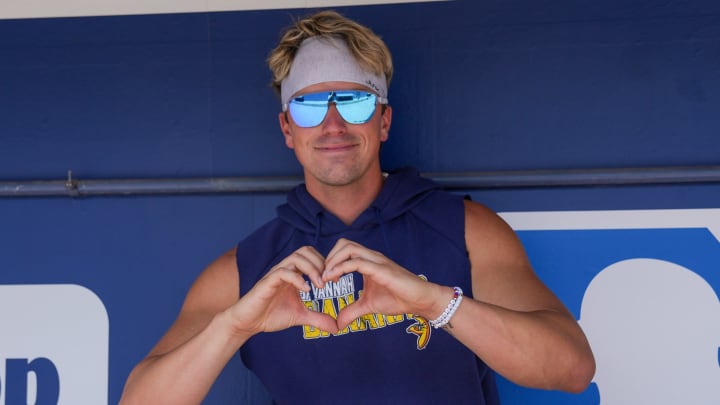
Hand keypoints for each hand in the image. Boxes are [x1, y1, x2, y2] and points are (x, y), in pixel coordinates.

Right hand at [228, 246, 339, 335]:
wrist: (248, 323)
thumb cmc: (270, 315)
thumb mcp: (300, 317)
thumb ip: (318, 318)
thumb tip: (336, 328)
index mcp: (294, 273)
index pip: (312, 256)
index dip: (326, 264)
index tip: (336, 281)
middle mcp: (285, 270)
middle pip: (306, 250)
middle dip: (321, 263)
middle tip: (330, 281)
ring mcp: (276, 274)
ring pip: (296, 257)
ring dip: (312, 269)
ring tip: (320, 285)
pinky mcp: (267, 282)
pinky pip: (283, 272)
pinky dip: (297, 279)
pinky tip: (306, 291)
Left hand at [323, 238, 449, 328]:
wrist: (420, 301)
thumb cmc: (398, 299)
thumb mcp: (368, 306)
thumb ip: (352, 311)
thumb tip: (338, 324)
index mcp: (368, 261)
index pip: (343, 250)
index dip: (330, 261)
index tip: (323, 278)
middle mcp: (371, 257)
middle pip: (343, 243)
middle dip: (328, 257)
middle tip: (322, 277)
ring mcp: (376, 261)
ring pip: (348, 248)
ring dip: (333, 261)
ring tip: (326, 278)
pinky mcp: (381, 269)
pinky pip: (357, 262)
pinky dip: (341, 268)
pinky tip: (334, 280)